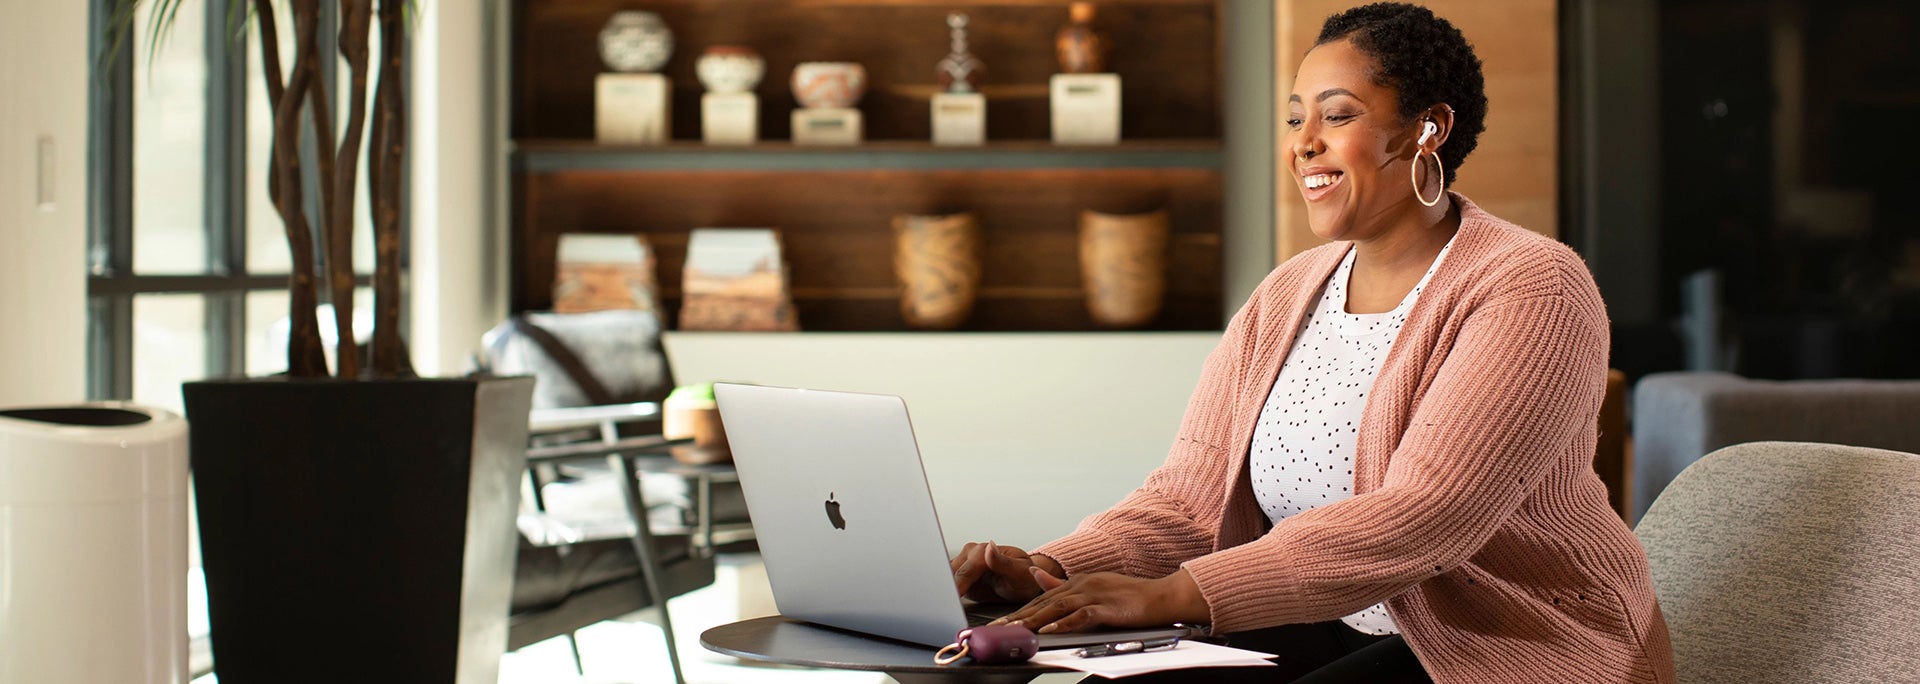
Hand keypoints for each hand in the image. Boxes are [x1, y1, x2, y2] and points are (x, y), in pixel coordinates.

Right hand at [951, 541, 1065, 603]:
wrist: (1024, 582)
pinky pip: (947, 584)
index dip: (956, 588)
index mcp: (983, 551)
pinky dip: (946, 593)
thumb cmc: (1025, 577)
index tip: (950, 601)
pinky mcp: (959, 575)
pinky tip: (946, 605)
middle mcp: (970, 553)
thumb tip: (989, 547)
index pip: (964, 572)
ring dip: (944, 592)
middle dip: (947, 591)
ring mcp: (963, 563)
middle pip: (951, 575)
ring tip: (944, 608)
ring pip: (945, 578)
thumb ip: (1004, 562)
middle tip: (945, 609)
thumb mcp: (1020, 573)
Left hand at [994, 567, 1209, 633]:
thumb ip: (1063, 584)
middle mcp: (1081, 585)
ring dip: (1033, 619)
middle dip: (1017, 616)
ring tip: (1014, 630)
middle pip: (1042, 602)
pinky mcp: (1105, 607)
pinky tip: (1049, 630)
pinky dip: (1063, 623)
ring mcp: (1093, 594)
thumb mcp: (1093, 587)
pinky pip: (1080, 616)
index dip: (1018, 611)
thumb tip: (1036, 576)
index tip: (999, 622)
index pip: (1041, 598)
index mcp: (1077, 582)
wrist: (1161, 596)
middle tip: (996, 629)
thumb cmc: (1130, 596)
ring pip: (1056, 607)